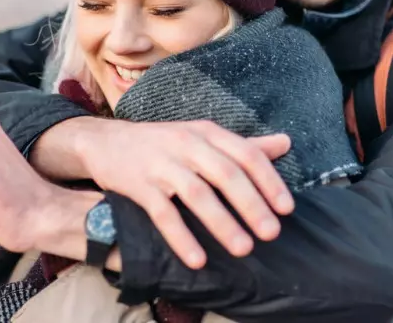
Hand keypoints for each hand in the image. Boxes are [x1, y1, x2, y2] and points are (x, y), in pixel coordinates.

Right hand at [70, 117, 293, 268]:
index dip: (269, 181)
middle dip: (252, 205)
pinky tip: (198, 259)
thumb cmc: (164, 143)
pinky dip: (181, 237)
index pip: (246, 154)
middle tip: (271, 233)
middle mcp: (186, 144)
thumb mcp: (203, 136)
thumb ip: (243, 144)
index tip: (286, 209)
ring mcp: (161, 164)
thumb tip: (286, 143)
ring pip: (197, 194)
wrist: (106, 142)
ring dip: (222, 223)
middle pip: (225, 174)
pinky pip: (162, 214)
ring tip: (243, 248)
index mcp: (207, 133)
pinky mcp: (139, 185)